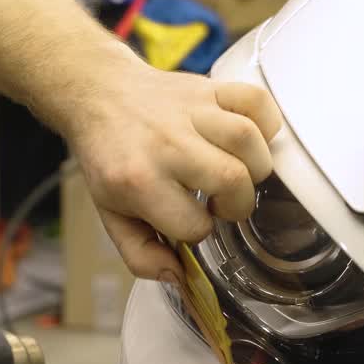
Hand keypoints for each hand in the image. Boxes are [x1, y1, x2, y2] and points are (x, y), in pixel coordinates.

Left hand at [61, 64, 284, 281]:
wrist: (98, 97)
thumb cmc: (109, 158)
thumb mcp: (110, 215)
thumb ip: (140, 255)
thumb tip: (177, 276)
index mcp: (139, 181)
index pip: (195, 225)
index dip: (198, 231)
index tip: (189, 220)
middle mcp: (166, 144)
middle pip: (232, 180)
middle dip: (237, 205)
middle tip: (222, 204)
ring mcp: (189, 111)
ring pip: (248, 139)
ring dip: (256, 167)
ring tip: (239, 174)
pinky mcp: (207, 88)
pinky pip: (255, 101)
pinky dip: (266, 123)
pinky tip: (250, 141)